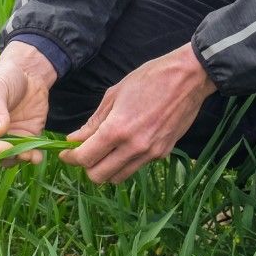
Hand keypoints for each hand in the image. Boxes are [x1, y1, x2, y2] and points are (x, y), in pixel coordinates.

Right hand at [0, 41, 56, 165]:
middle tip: (5, 147)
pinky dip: (32, 157)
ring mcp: (6, 138)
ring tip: (24, 155)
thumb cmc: (3, 77)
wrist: (29, 73)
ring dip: (14, 158)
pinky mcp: (25, 138)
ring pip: (7, 157)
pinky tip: (36, 157)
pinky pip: (27, 152)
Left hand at [59, 43, 215, 183]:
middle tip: (85, 151)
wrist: (189, 78)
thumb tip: (75, 139)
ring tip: (104, 151)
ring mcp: (150, 153)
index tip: (66, 152)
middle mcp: (133, 147)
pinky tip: (126, 145)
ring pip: (118, 177)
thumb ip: (94, 121)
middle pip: (99, 176)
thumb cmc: (150, 78)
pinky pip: (136, 167)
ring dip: (106, 168)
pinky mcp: (163, 153)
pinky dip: (125, 162)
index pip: (85, 158)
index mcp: (117, 129)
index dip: (70, 157)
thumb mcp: (115, 94)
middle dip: (87, 166)